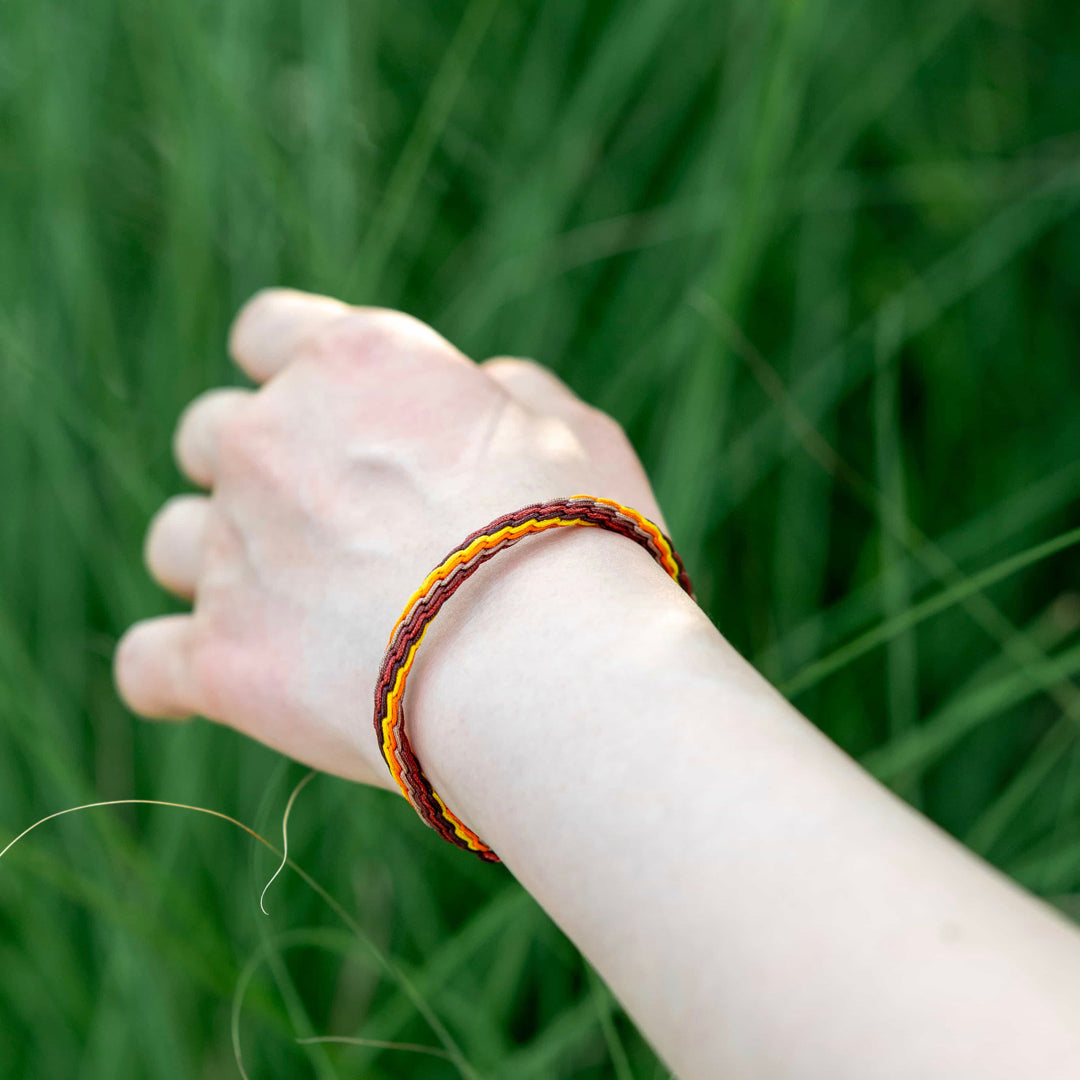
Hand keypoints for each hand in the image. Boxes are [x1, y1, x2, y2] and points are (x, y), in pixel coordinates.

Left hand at [115, 289, 664, 786]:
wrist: (550, 674)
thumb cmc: (580, 544)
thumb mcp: (575, 431)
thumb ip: (510, 392)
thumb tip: (485, 387)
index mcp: (354, 365)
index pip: (267, 330)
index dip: (291, 371)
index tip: (326, 416)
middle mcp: (270, 441)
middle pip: (210, 434)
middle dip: (256, 470)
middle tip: (328, 525)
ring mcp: (236, 552)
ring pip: (174, 541)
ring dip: (218, 565)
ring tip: (295, 611)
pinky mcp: (222, 661)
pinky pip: (147, 663)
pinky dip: (174, 674)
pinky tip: (206, 684)